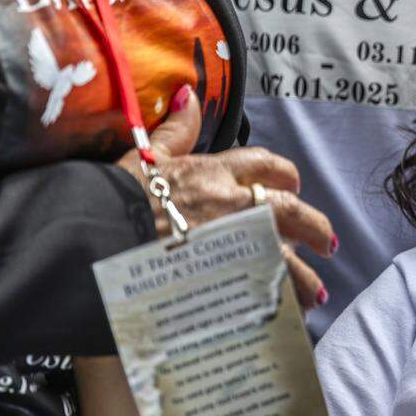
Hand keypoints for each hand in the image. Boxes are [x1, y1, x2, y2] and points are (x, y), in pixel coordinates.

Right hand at [117, 85, 335, 309]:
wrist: (87, 241)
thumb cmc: (108, 199)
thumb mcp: (144, 157)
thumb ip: (174, 131)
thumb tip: (188, 97)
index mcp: (213, 172)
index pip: (266, 166)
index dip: (285, 176)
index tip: (294, 187)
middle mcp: (233, 205)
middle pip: (292, 211)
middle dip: (315, 227)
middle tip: (328, 243)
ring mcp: (232, 246)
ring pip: (287, 259)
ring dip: (306, 279)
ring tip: (317, 293)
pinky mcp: (224, 282)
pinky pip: (265, 295)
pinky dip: (281, 306)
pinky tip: (288, 318)